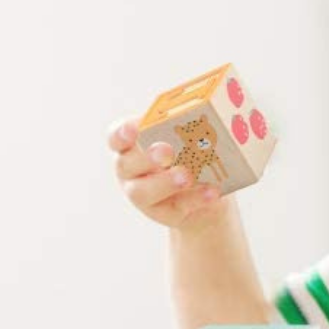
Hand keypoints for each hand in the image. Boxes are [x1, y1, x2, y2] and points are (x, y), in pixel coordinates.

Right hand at [109, 119, 226, 230]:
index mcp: (131, 146)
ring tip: (186, 176)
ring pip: (142, 192)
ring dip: (165, 183)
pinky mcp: (164, 213)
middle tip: (166, 150)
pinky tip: (212, 191)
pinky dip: (195, 198)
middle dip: (145, 157)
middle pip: (126, 165)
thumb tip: (197, 114)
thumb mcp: (186, 139)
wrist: (207, 190)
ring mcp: (144, 195)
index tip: (133, 128)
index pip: (116, 137)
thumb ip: (183, 128)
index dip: (121, 133)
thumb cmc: (190, 154)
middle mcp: (131, 172)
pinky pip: (176, 208)